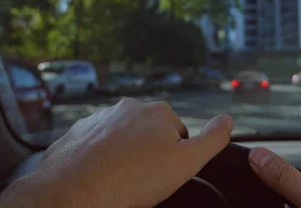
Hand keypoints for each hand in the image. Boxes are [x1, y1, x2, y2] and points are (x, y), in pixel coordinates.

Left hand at [0, 98, 233, 207]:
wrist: (73, 192)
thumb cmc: (130, 180)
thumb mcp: (186, 163)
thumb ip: (212, 139)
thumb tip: (227, 119)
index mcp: (159, 113)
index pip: (178, 134)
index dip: (173, 159)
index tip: (162, 175)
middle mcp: (129, 108)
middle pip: (149, 135)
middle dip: (147, 155)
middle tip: (140, 181)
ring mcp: (100, 118)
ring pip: (122, 140)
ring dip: (122, 156)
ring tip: (118, 181)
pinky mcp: (77, 133)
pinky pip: (96, 146)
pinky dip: (99, 159)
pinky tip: (99, 177)